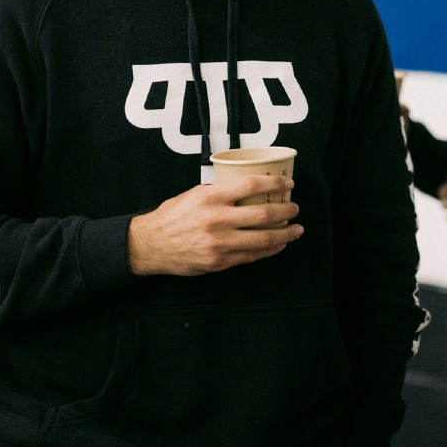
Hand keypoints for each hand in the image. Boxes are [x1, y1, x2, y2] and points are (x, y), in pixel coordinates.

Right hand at [127, 174, 301, 275]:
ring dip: (284, 234)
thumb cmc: (173, 216)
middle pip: (262, 214)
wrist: (151, 245)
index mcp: (210, 197)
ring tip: (296, 230)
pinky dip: (269, 250)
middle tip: (295, 208)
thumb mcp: (194, 194)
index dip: (274, 184)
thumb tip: (249, 188)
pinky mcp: (220, 261)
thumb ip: (220, 192)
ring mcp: (219, 243)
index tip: (288, 185)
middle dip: (285, 211)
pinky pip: (251, 256)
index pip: (251, 185)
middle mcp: (216, 219)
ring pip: (262, 238)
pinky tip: (278, 244)